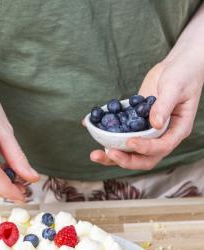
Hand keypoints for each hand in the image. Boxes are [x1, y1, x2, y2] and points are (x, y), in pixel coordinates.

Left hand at [88, 57, 203, 169]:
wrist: (176, 67)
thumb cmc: (182, 74)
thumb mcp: (175, 87)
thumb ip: (164, 105)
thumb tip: (154, 123)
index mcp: (177, 131)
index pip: (162, 147)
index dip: (145, 148)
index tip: (130, 141)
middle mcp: (162, 137)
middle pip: (143, 159)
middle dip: (125, 160)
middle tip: (108, 153)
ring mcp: (147, 134)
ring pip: (130, 153)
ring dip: (111, 156)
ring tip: (94, 154)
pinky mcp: (135, 127)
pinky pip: (121, 137)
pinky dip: (106, 137)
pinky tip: (90, 129)